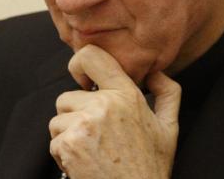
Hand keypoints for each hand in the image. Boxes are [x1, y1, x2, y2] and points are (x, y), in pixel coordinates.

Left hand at [49, 44, 180, 178]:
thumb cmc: (150, 166)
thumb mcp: (169, 127)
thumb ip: (167, 92)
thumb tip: (154, 73)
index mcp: (126, 95)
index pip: (92, 57)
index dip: (79, 63)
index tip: (81, 78)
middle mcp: (103, 105)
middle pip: (67, 96)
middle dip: (75, 115)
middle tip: (96, 134)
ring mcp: (84, 125)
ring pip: (58, 119)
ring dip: (68, 134)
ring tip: (91, 150)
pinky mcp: (68, 145)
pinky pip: (54, 141)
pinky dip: (64, 154)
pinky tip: (84, 163)